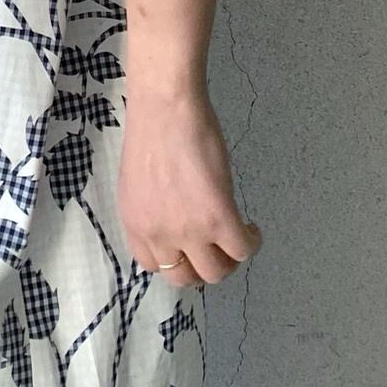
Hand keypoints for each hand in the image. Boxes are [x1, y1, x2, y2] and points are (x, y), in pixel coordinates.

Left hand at [118, 85, 261, 286]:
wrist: (166, 108)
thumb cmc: (152, 131)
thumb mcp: (139, 182)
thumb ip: (151, 209)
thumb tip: (171, 219)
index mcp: (135, 224)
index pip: (154, 265)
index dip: (176, 260)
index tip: (190, 248)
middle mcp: (158, 235)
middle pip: (184, 277)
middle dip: (202, 266)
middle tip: (217, 247)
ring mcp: (189, 230)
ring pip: (216, 272)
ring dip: (229, 260)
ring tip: (235, 236)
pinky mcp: (218, 218)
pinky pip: (241, 250)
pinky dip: (250, 242)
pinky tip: (251, 228)